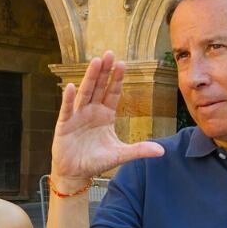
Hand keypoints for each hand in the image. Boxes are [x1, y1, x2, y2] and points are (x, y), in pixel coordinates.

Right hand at [50, 52, 164, 183]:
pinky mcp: (64, 125)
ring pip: (85, 93)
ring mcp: (77, 116)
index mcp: (105, 115)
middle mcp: (91, 111)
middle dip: (104, 71)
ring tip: (95, 62)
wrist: (76, 173)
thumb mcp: (120, 155)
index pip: (113, 93)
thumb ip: (139, 150)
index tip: (122, 64)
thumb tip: (162, 151)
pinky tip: (71, 87)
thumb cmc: (96, 161)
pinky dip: (68, 99)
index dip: (117, 79)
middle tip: (110, 54)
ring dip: (90, 78)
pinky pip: (67, 110)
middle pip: (99, 87)